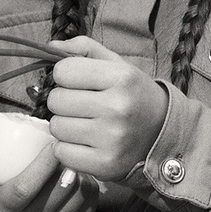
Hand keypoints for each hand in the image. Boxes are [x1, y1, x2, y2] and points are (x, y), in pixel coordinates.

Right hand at [0, 119, 99, 211]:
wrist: (11, 211)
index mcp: (3, 208)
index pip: (24, 188)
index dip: (42, 164)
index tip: (54, 142)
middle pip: (56, 191)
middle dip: (67, 164)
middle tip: (69, 145)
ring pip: (77, 196)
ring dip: (79, 172)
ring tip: (71, 160)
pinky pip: (89, 203)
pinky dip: (87, 184)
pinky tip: (77, 175)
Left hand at [43, 36, 169, 181]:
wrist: (162, 134)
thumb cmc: (133, 96)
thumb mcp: (118, 66)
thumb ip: (84, 50)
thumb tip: (49, 47)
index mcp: (122, 77)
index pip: (62, 71)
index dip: (66, 76)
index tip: (79, 83)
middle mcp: (118, 107)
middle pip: (56, 100)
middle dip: (64, 102)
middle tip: (83, 106)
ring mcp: (111, 139)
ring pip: (56, 127)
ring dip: (65, 126)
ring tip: (85, 125)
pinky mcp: (105, 164)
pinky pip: (61, 153)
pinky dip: (67, 149)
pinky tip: (85, 143)